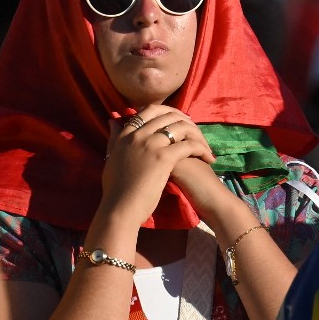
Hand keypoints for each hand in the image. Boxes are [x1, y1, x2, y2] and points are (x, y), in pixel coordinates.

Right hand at [99, 105, 214, 225]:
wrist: (120, 208)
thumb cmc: (115, 189)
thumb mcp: (111, 159)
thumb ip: (114, 140)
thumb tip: (112, 123)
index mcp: (125, 135)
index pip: (148, 111)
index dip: (166, 112)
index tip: (177, 120)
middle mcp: (137, 134)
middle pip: (166, 115)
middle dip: (184, 120)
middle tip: (195, 131)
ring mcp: (150, 144)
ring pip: (179, 127)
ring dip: (196, 134)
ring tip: (204, 145)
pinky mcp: (163, 157)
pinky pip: (188, 145)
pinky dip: (202, 149)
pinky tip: (207, 158)